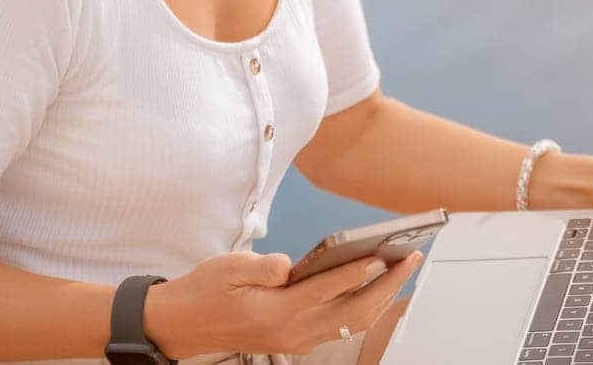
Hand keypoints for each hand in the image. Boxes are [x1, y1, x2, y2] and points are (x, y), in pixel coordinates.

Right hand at [143, 249, 422, 359]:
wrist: (183, 324)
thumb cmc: (205, 291)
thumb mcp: (230, 267)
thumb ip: (266, 266)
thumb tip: (294, 265)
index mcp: (277, 311)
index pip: (330, 288)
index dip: (360, 269)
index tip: (385, 254)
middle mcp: (293, 331)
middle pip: (354, 310)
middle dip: (386, 284)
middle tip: (409, 259)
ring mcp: (296, 339)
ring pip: (351, 322)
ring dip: (380, 297)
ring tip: (400, 271)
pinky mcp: (294, 339)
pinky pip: (338, 326)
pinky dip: (361, 309)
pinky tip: (372, 289)